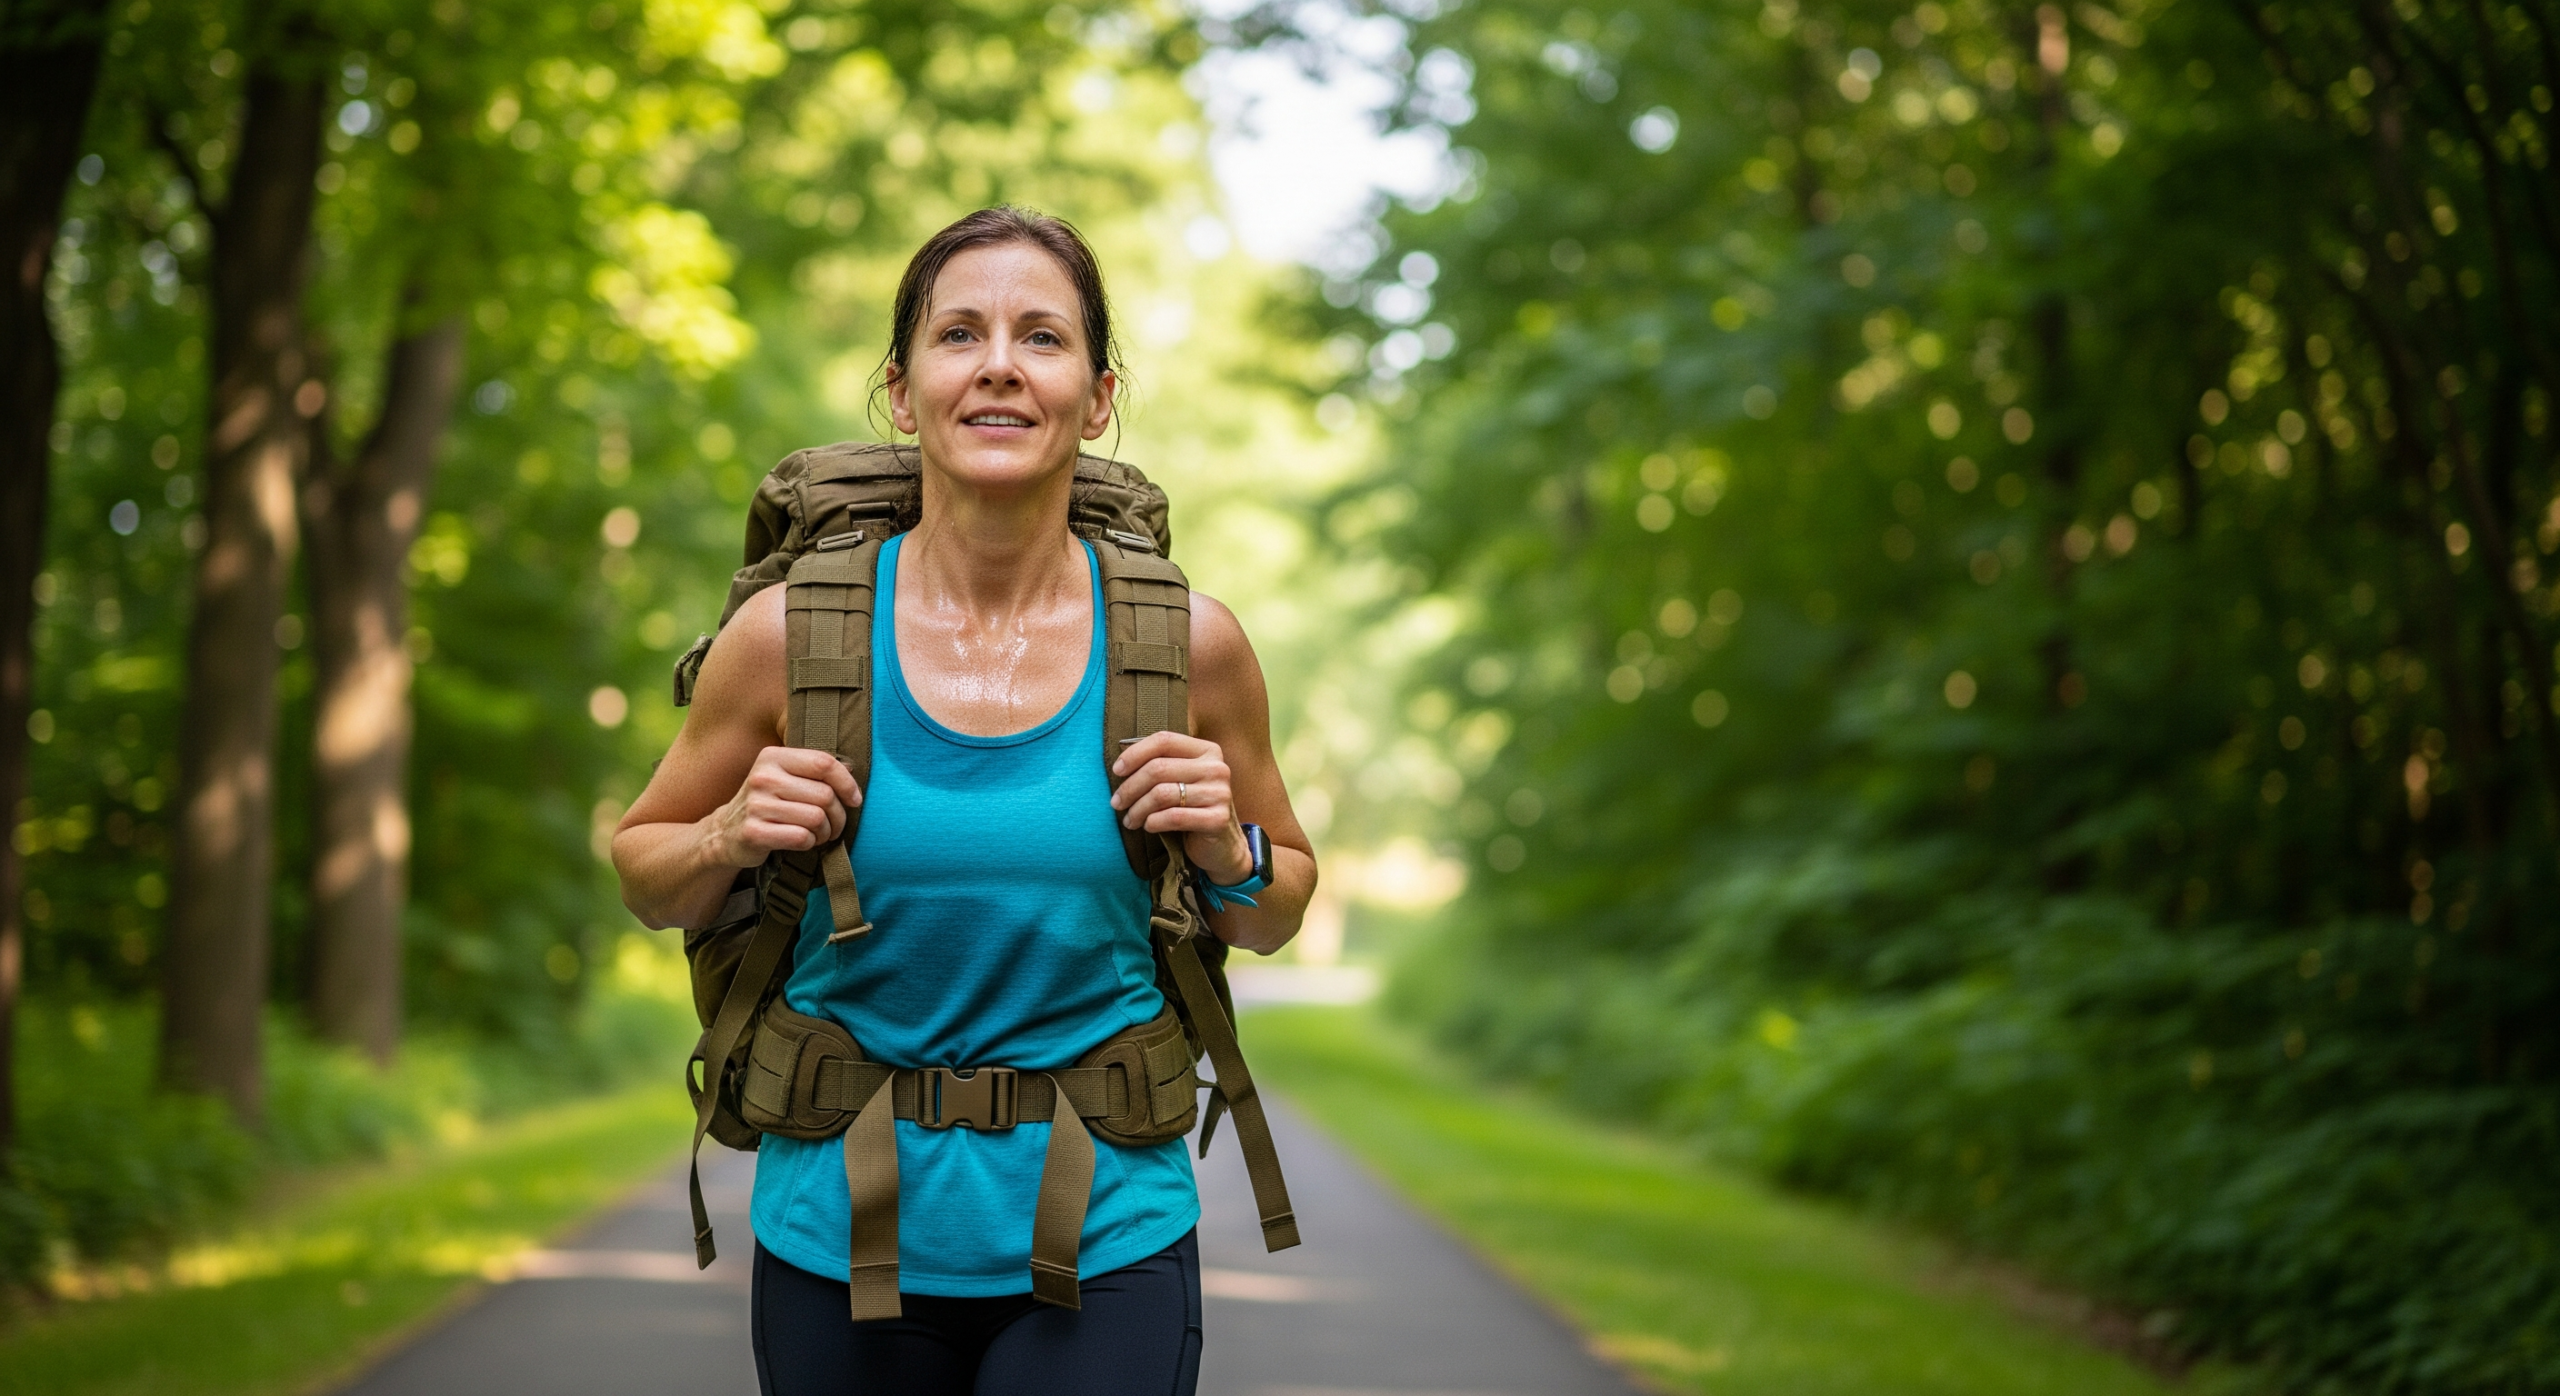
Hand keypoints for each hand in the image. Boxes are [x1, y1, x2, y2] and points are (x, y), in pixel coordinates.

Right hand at [703, 746, 862, 866]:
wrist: (726, 833)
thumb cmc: (767, 803)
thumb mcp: (784, 777)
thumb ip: (813, 771)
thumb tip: (852, 770)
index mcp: (773, 757)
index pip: (824, 763)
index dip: (847, 783)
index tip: (854, 799)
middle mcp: (763, 777)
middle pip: (825, 795)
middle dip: (838, 815)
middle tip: (833, 825)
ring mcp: (756, 805)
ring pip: (816, 818)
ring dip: (825, 832)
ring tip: (818, 834)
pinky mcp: (754, 832)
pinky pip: (802, 837)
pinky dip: (809, 843)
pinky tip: (802, 841)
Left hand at [1110, 731, 1252, 883]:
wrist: (1222, 845)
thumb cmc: (1193, 809)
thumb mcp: (1181, 780)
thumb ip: (1161, 765)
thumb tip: (1121, 763)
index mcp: (1207, 751)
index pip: (1164, 740)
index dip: (1135, 753)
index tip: (1117, 771)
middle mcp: (1216, 768)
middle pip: (1158, 768)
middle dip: (1130, 787)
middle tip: (1116, 803)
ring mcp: (1220, 793)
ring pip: (1161, 794)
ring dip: (1137, 809)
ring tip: (1129, 820)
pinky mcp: (1218, 819)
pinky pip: (1173, 817)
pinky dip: (1153, 822)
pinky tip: (1148, 826)